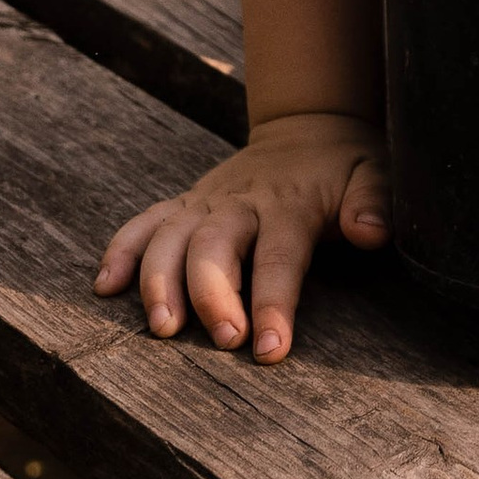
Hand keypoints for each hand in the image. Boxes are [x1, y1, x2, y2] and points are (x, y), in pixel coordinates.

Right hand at [95, 108, 386, 362]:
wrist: (309, 128)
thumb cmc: (347, 166)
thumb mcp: (374, 173)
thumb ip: (374, 200)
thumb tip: (371, 230)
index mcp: (288, 203)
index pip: (278, 256)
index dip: (273, 303)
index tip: (271, 350)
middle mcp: (239, 202)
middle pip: (213, 246)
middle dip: (212, 295)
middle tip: (223, 343)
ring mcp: (206, 202)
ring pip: (169, 237)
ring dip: (158, 281)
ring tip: (161, 329)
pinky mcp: (185, 205)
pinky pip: (144, 222)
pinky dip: (121, 249)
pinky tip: (105, 286)